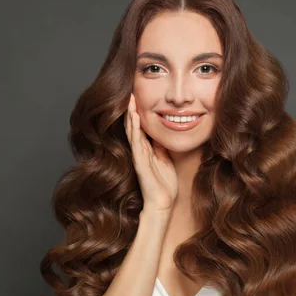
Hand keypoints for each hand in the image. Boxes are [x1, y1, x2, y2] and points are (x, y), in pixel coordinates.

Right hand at [124, 93, 177, 212]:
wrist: (162, 202)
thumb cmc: (164, 183)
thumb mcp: (165, 159)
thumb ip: (161, 147)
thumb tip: (160, 133)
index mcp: (146, 149)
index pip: (140, 127)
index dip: (138, 112)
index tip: (138, 97)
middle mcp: (140, 150)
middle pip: (133, 126)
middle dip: (132, 109)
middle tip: (130, 92)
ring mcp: (138, 155)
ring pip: (132, 131)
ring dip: (130, 115)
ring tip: (130, 100)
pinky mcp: (139, 161)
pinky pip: (136, 142)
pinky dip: (134, 129)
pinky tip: (133, 117)